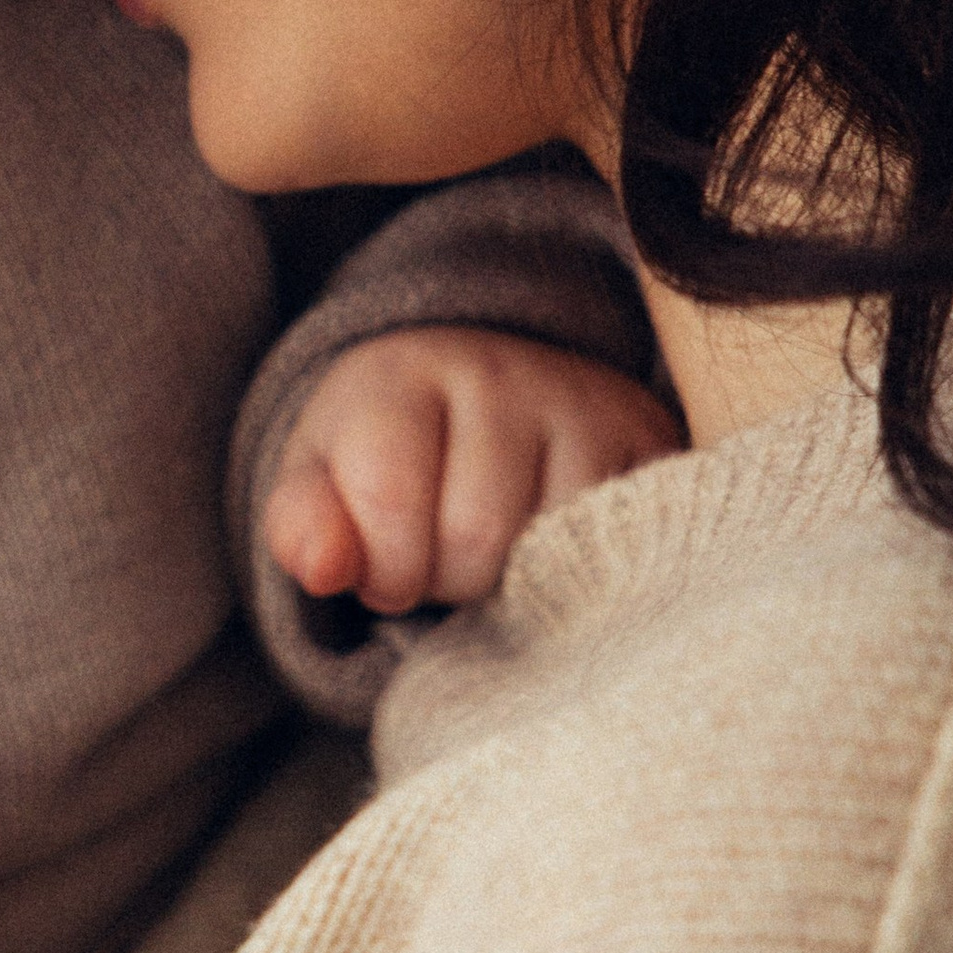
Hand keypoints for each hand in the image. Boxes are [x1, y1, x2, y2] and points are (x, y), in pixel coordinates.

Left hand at [262, 326, 679, 614]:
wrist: (481, 398)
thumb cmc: (390, 459)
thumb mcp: (323, 484)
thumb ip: (302, 528)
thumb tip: (322, 568)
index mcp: (399, 375)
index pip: (391, 504)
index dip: (385, 570)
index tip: (386, 569)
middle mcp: (497, 368)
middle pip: (476, 536)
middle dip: (450, 581)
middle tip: (447, 563)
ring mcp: (584, 399)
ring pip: (554, 548)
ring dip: (518, 583)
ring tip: (499, 553)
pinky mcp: (650, 437)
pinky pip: (621, 542)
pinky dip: (581, 571)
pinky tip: (553, 550)